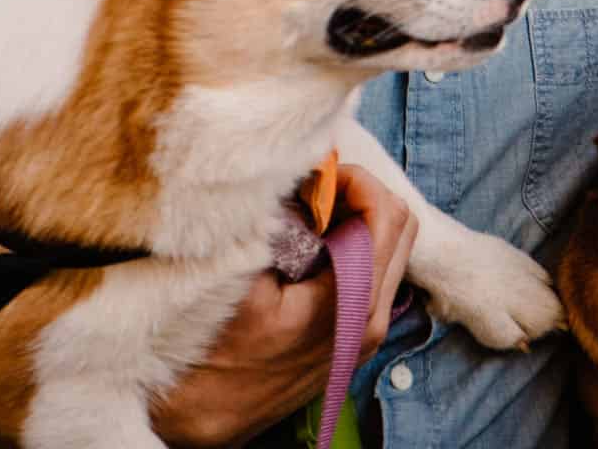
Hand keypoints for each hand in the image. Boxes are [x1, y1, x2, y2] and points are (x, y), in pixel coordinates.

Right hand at [153, 163, 419, 446]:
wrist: (197, 420)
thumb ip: (281, 225)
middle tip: (314, 189)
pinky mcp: (351, 336)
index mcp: (350, 304)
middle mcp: (369, 320)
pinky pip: (374, 271)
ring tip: (308, 213)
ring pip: (391, 247)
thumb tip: (307, 179)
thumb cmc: (210, 352)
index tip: (315, 177)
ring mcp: (363, 332)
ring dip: (356, 217)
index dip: (353, 181)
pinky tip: (308, 243)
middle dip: (360, 194)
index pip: (386, 214)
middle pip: (400, 225)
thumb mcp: (240, 279)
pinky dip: (352, 243)